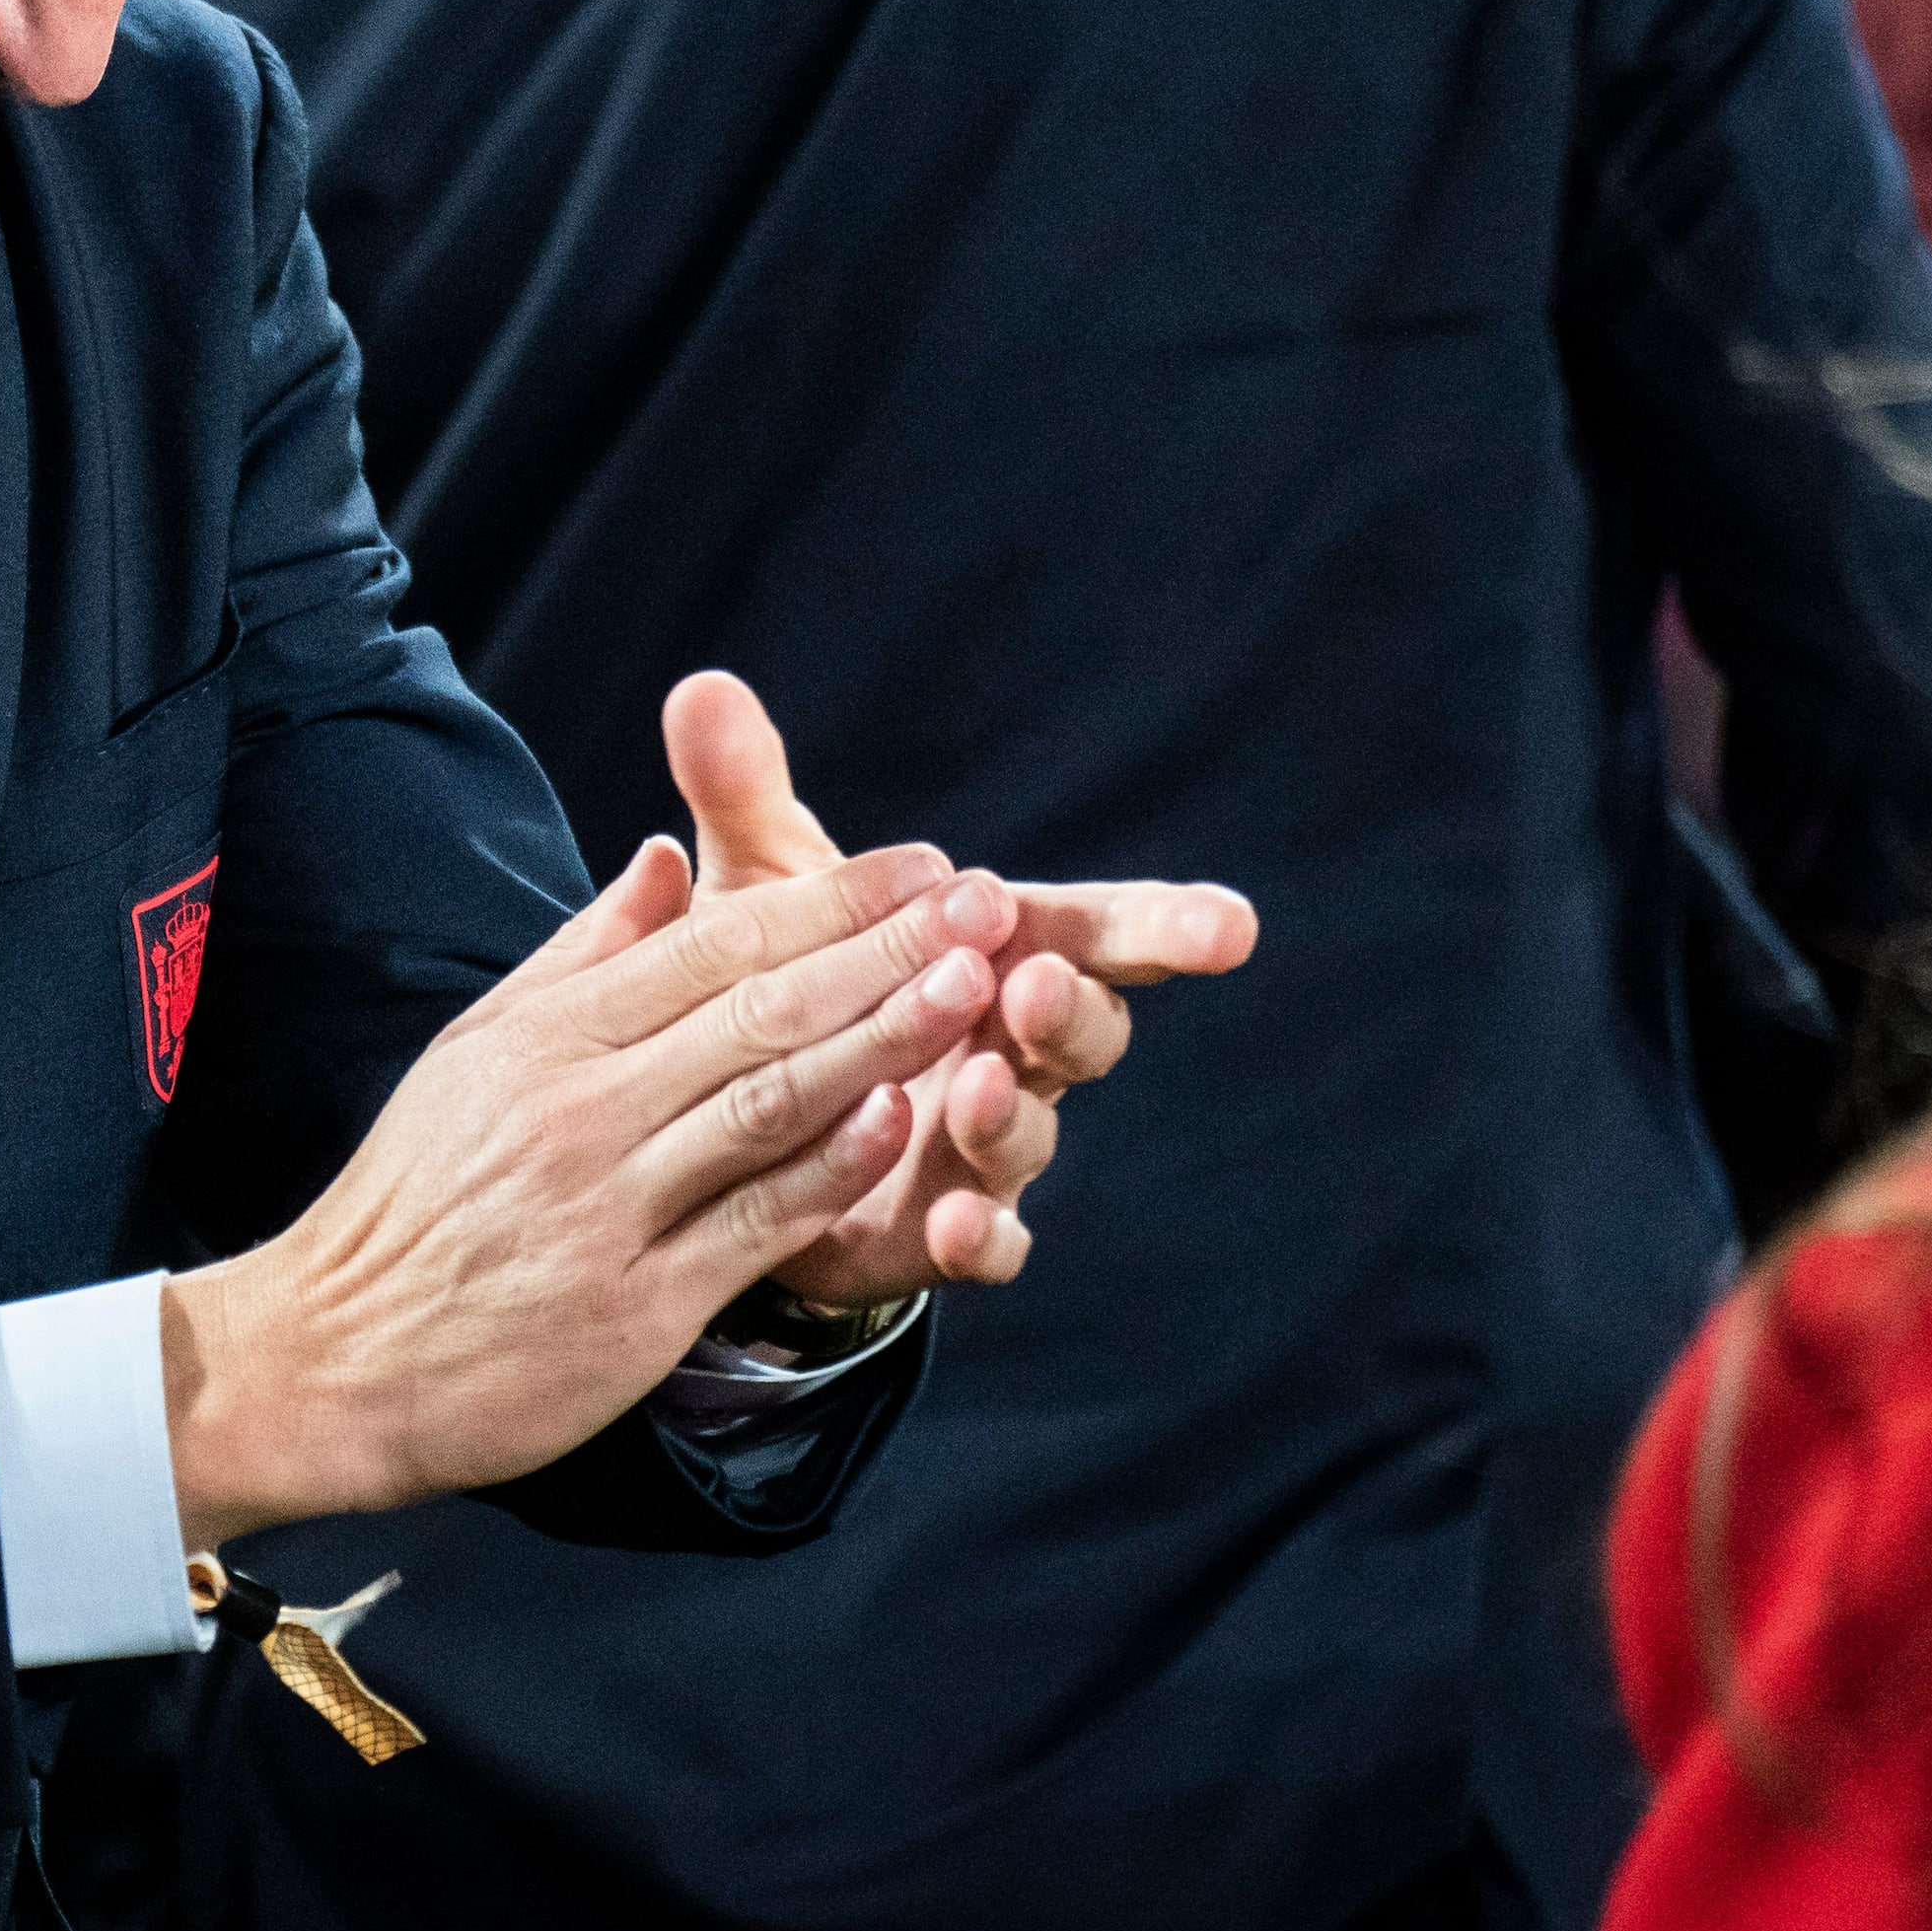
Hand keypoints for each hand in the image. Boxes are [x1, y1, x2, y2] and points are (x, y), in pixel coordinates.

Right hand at [160, 828, 1021, 1550]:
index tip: (922, 864)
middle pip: (756, 1010)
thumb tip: (664, 859)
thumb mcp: (475, 1051)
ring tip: (976, 989)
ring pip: (768, 1104)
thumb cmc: (416, 1198)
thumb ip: (581, 956)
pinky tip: (904, 1121)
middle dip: (884, 951)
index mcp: (543, 1036)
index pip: (710, 944)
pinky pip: (754, 1223)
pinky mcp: (635, 1305)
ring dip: (882, 1041)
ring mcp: (608, 1206)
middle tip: (989, 901)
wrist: (336, 1351)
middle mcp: (576, 1107)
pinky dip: (833, 1169)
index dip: (827, 900)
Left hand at [659, 670, 1257, 1309]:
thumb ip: (745, 799)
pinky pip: (990, 1243)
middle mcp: (1008, 1048)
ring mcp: (983, 1145)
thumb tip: (701, 687)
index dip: (1165, 925)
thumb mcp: (759, 891)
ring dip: (1016, 1112)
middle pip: (1082, 1026)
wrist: (721, 1123)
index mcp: (990, 955)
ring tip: (981, 1087)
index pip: (1088, 929)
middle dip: (1074, 1005)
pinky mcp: (938, 1227)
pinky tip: (959, 1223)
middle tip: (1035, 980)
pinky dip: (981, 1233)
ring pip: (1035, 1133)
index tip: (1230, 924)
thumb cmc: (781, 982)